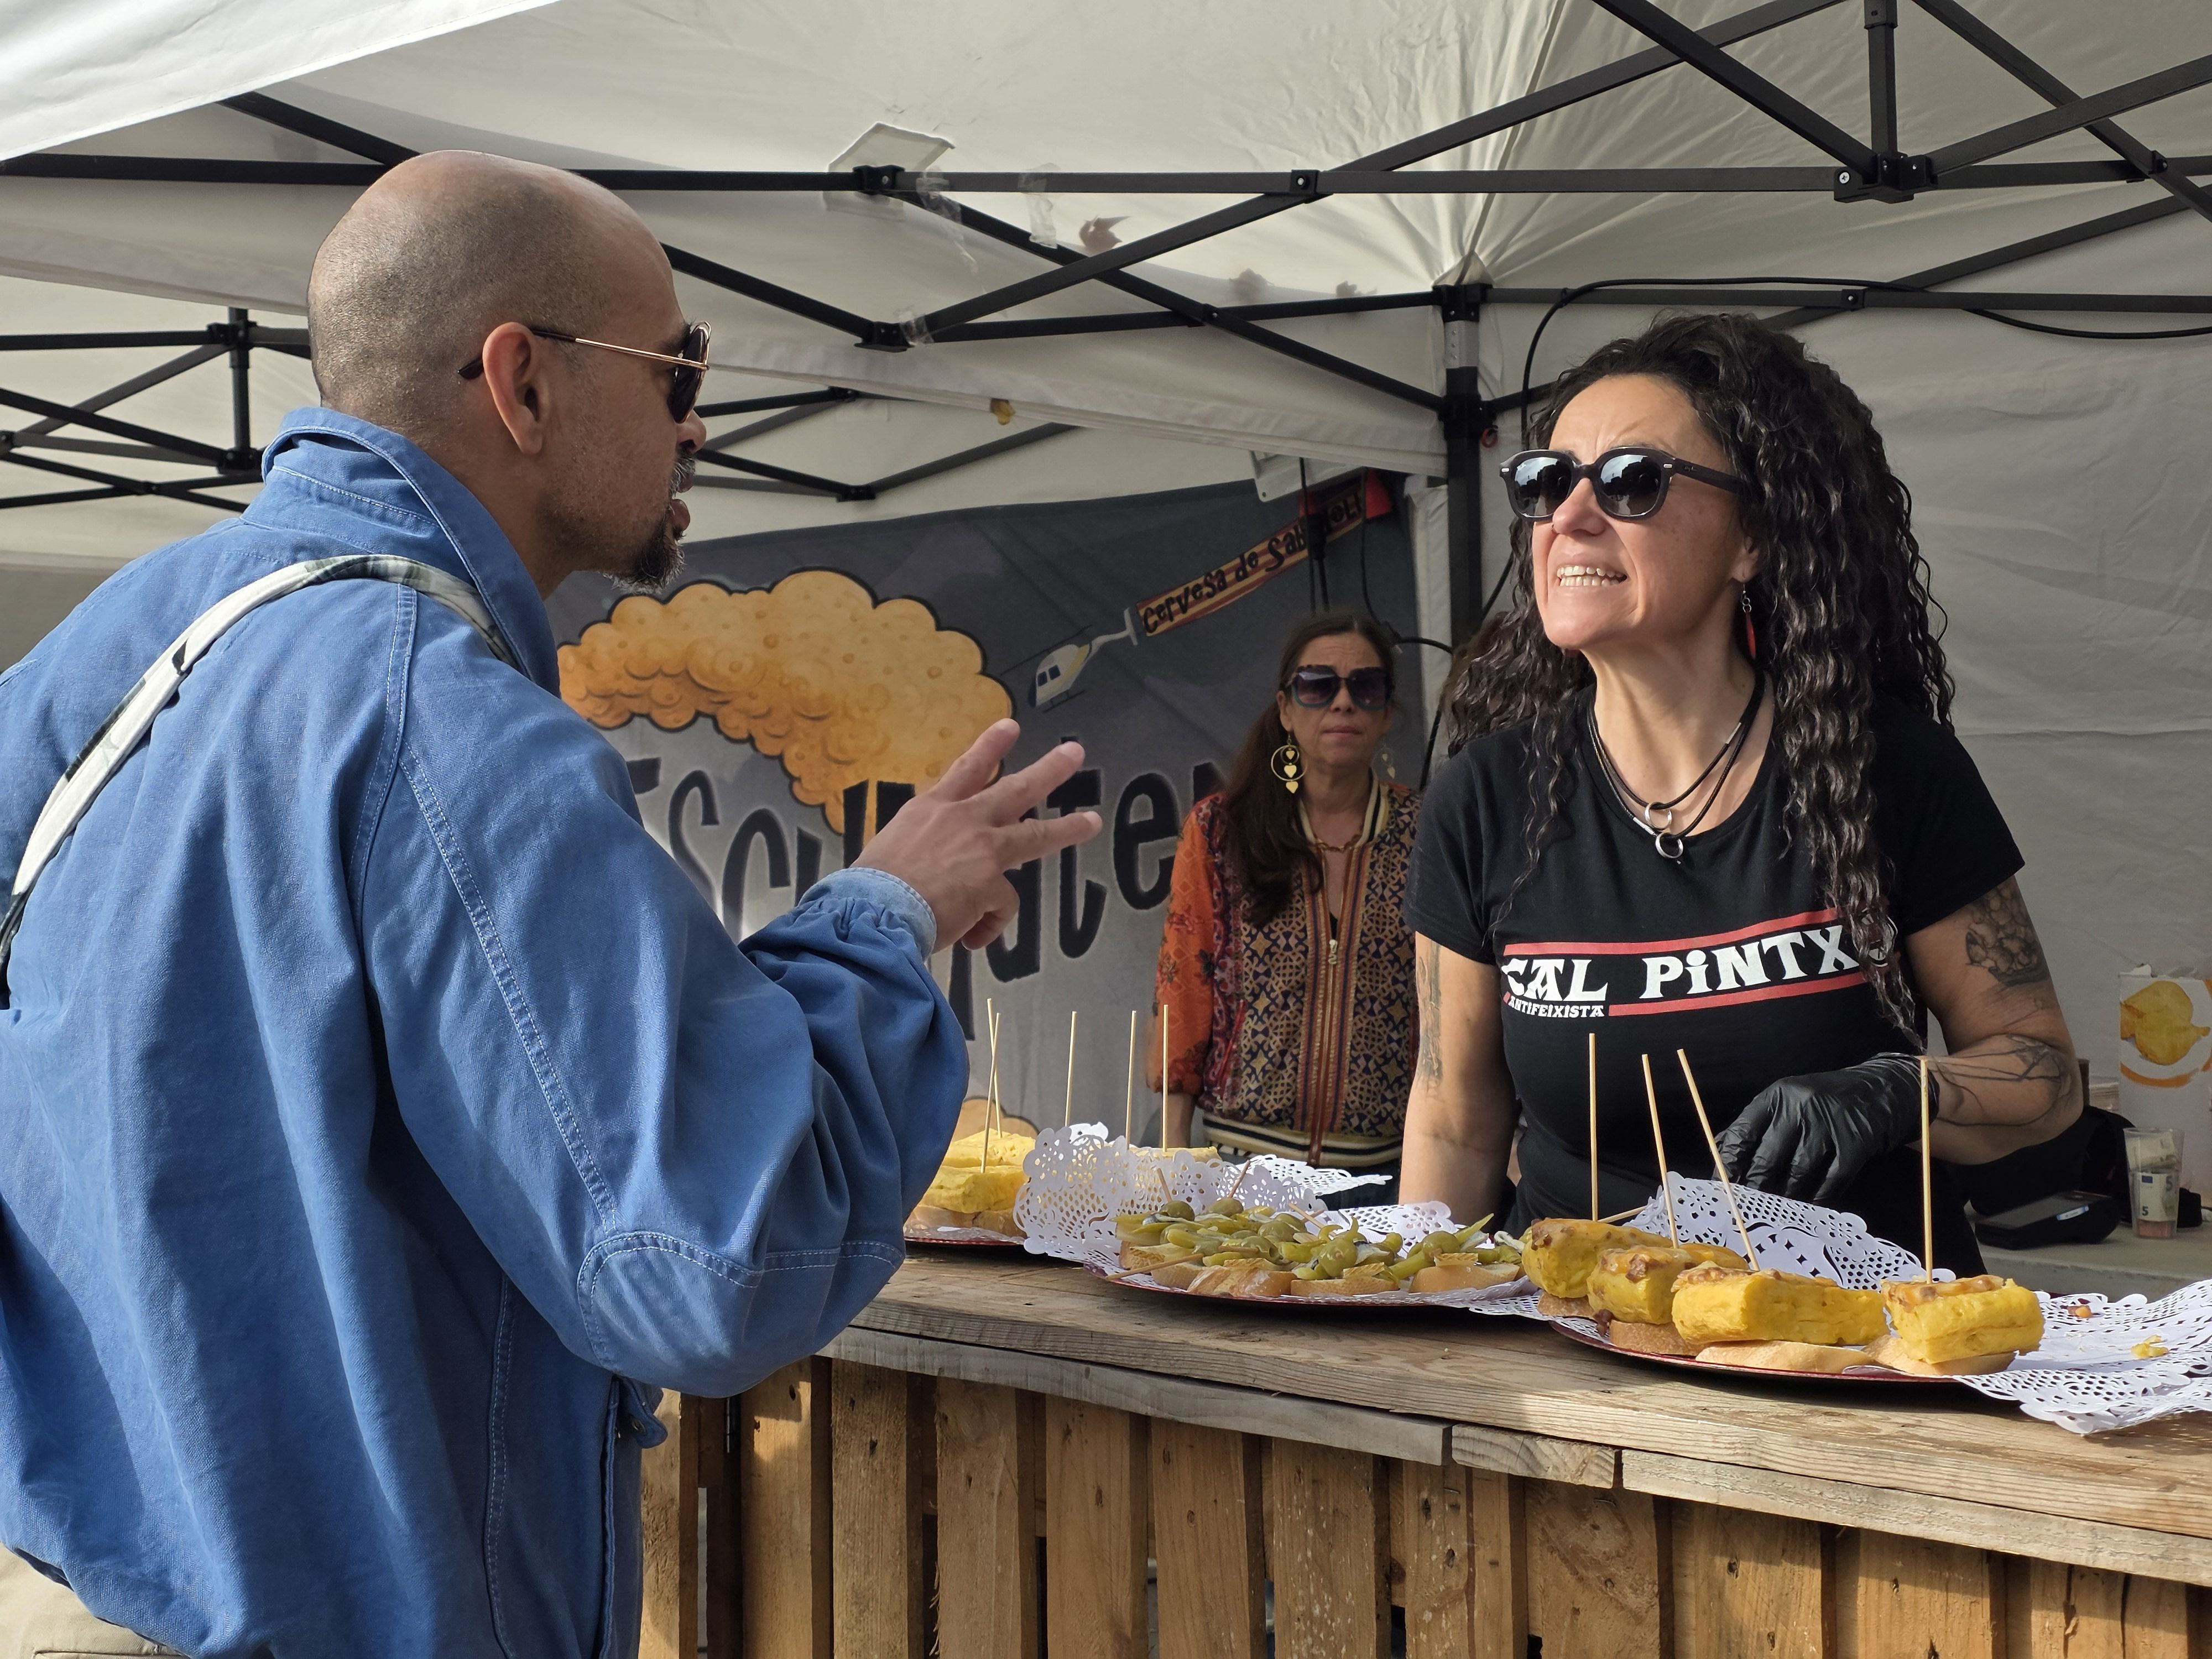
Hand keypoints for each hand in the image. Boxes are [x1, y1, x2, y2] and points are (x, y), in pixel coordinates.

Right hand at [855, 720, 1100, 950]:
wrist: (873, 909)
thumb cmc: (872, 885)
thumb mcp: (892, 848)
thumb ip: (923, 848)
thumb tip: (935, 870)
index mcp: (932, 808)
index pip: (966, 769)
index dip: (990, 747)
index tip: (1010, 727)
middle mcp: (962, 819)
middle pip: (1016, 789)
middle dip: (1048, 770)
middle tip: (1073, 753)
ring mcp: (982, 848)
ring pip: (1035, 834)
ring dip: (1067, 827)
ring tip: (1091, 822)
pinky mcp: (991, 883)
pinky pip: (1002, 906)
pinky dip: (988, 924)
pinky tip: (971, 939)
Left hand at [1711, 1053, 1925, 1204]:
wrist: (1884, 1089)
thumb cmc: (1828, 1099)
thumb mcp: (1790, 1100)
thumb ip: (1759, 1123)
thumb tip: (1721, 1153)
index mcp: (1777, 1096)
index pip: (1742, 1132)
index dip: (1727, 1164)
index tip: (1719, 1186)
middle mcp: (1800, 1108)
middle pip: (1767, 1158)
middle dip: (1754, 1188)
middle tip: (1745, 1209)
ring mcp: (1829, 1126)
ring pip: (1797, 1173)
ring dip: (1785, 1197)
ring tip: (1774, 1213)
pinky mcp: (1855, 1145)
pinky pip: (1831, 1182)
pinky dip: (1818, 1199)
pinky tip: (1808, 1210)